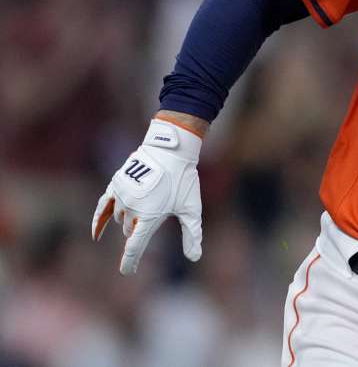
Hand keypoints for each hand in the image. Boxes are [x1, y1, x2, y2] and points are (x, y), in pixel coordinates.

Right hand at [91, 119, 203, 274]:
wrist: (170, 150)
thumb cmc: (183, 180)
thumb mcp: (192, 209)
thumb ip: (192, 234)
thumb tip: (194, 257)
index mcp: (149, 217)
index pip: (135, 247)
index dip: (130, 262)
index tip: (127, 272)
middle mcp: (132, 209)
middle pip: (130, 231)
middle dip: (140, 230)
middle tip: (157, 214)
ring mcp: (121, 196)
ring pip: (120, 219)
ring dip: (130, 220)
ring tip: (147, 205)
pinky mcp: (115, 185)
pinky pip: (102, 207)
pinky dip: (99, 221)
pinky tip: (96, 234)